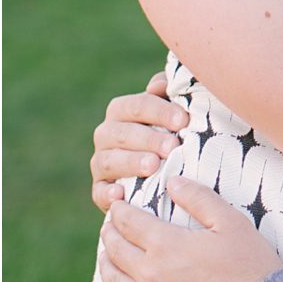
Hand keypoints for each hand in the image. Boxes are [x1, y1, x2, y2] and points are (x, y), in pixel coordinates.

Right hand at [89, 71, 185, 211]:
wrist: (164, 179)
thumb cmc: (171, 137)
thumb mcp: (173, 113)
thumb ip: (168, 92)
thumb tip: (157, 86)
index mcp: (121, 112)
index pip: (137, 106)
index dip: (160, 111)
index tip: (183, 120)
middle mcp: (106, 135)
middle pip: (122, 133)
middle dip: (148, 139)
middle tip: (173, 146)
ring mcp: (101, 164)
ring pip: (108, 161)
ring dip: (130, 162)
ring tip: (153, 166)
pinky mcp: (100, 193)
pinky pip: (98, 193)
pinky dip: (107, 194)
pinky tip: (120, 194)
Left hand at [98, 177, 281, 281]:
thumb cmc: (254, 270)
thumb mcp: (232, 223)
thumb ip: (198, 198)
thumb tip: (171, 182)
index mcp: (165, 245)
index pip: (127, 221)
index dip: (119, 210)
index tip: (119, 207)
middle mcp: (150, 277)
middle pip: (115, 250)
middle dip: (110, 233)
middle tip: (110, 228)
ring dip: (106, 265)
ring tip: (108, 257)